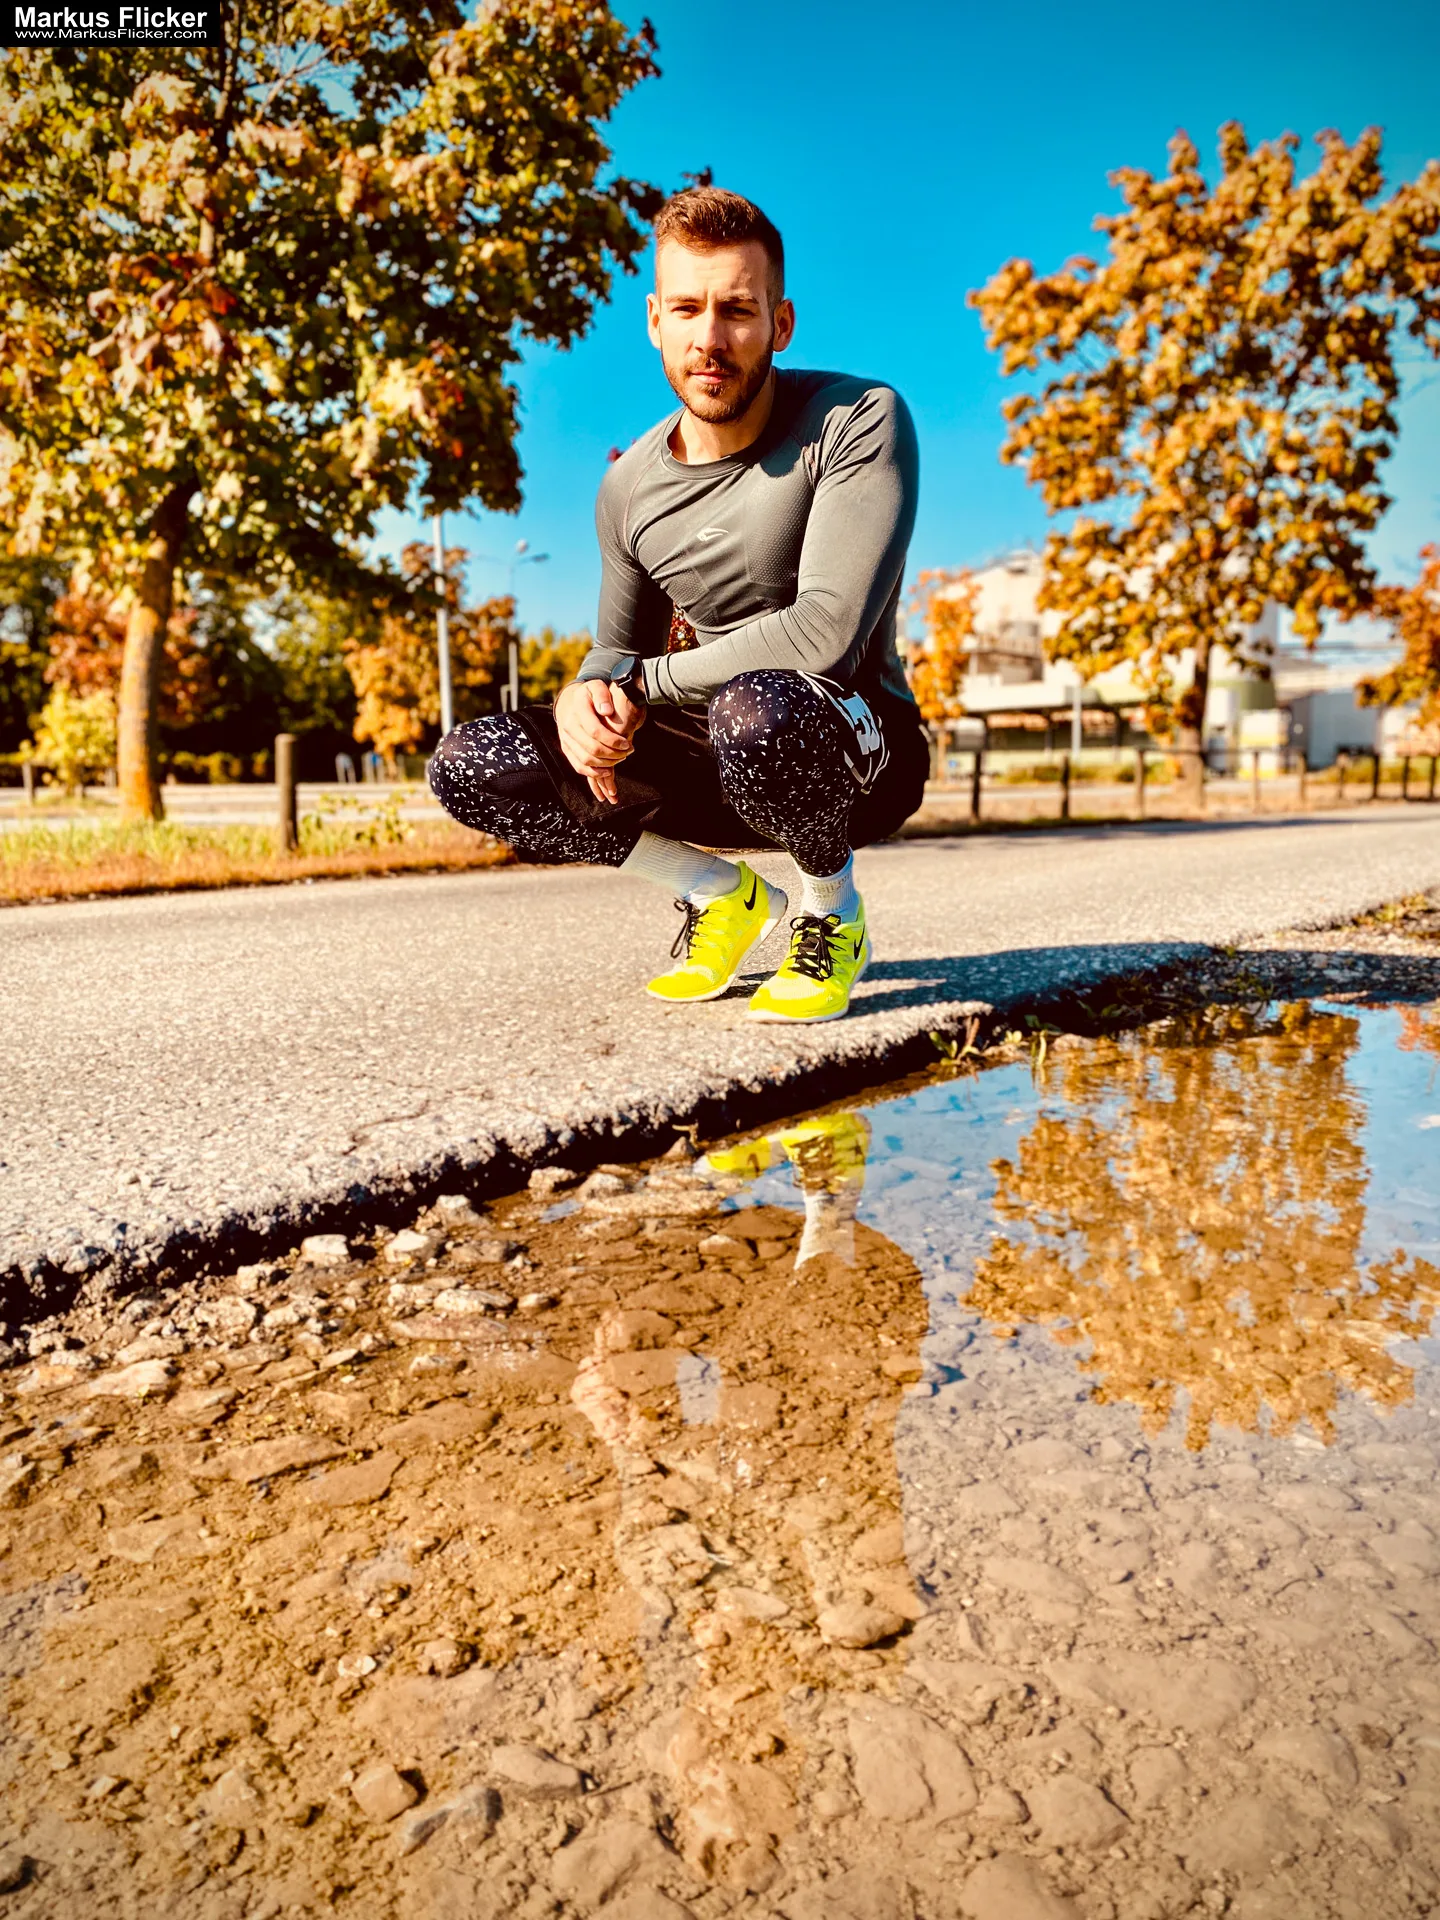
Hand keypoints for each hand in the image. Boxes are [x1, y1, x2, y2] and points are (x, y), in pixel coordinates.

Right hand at [555, 679, 644, 804]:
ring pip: (585, 760)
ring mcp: (566, 739)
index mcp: (577, 710)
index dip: (613, 741)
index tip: (628, 744)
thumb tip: (607, 711)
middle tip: (628, 752)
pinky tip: (608, 771)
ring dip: (606, 764)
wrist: (570, 702)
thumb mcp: (597, 687)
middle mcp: (568, 725)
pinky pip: (578, 766)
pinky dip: (594, 772)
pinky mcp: (566, 749)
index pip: (595, 731)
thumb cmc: (590, 695)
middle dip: (613, 754)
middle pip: (592, 748)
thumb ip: (602, 696)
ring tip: (620, 759)